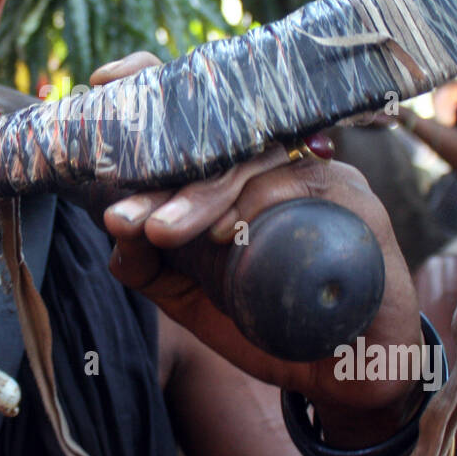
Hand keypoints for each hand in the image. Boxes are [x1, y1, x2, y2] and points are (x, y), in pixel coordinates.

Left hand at [93, 53, 425, 446]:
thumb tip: (114, 235)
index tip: (99, 84)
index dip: (150, 82)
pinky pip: (301, 186)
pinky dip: (256, 206)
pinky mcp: (356, 200)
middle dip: (157, 180)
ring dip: (197, 199)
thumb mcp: (191, 296)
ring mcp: (317, 173)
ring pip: (249, 165)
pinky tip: (223, 235)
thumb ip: (149, 265)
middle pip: (212, 144)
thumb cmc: (267, 320)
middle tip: (119, 218)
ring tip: (158, 233)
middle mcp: (276, 159)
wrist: (345, 373)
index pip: (195, 109)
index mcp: (237, 169)